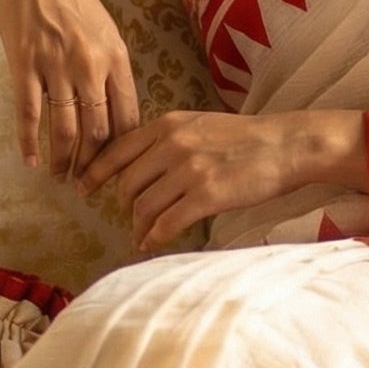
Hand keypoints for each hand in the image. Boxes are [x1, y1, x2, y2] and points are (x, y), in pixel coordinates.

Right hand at [0, 0, 139, 176]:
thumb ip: (110, 71)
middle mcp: (90, 65)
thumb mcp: (104, 31)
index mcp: (116, 58)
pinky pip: (30, 113)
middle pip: (98, 131)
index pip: (127, 118)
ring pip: (65, 128)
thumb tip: (117, 114)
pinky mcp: (25, 64)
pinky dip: (30, 143)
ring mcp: (56, 66)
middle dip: (94, 166)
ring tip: (60, 178)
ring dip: (63, 161)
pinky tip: (31, 161)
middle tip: (88, 187)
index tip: (120, 172)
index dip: (125, 151)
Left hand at [78, 109, 368, 252]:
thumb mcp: (199, 125)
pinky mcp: (205, 196)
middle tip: (129, 217)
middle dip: (123, 205)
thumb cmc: (246, 138)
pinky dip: (154, 237)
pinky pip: (166, 223)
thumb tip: (139, 165)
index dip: (95, 172)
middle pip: (127, 184)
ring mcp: (188, 171)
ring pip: (143, 206)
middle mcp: (172, 144)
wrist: (286, 145)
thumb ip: (168, 139)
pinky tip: (153, 243)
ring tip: (141, 236)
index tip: (83, 187)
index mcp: (167, 124)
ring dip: (138, 226)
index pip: (116, 150)